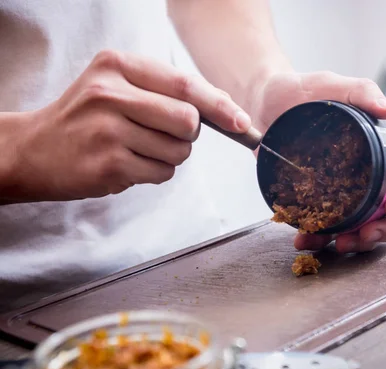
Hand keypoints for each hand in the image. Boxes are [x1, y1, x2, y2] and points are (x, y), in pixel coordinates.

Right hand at [4, 49, 250, 201]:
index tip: (241, 121)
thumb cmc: (84, 119)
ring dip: (169, 157)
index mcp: (117, 65)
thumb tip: (225, 108)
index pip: (184, 85)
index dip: (219, 105)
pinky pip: (163, 173)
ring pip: (179, 151)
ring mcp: (109, 130)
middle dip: (187, 135)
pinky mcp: (110, 163)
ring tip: (136, 150)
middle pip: (188, 121)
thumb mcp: (116, 87)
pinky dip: (154, 173)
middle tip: (161, 135)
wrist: (33, 150)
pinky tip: (126, 164)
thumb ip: (165, 91)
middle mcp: (111, 93)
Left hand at [251, 71, 385, 252]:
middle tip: (366, 235)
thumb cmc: (302, 91)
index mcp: (382, 151)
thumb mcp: (333, 86)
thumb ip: (363, 92)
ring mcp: (345, 192)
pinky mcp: (318, 202)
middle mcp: (368, 176)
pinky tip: (305, 241)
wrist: (263, 104)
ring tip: (340, 245)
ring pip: (364, 225)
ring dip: (358, 242)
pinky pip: (327, 227)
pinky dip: (319, 240)